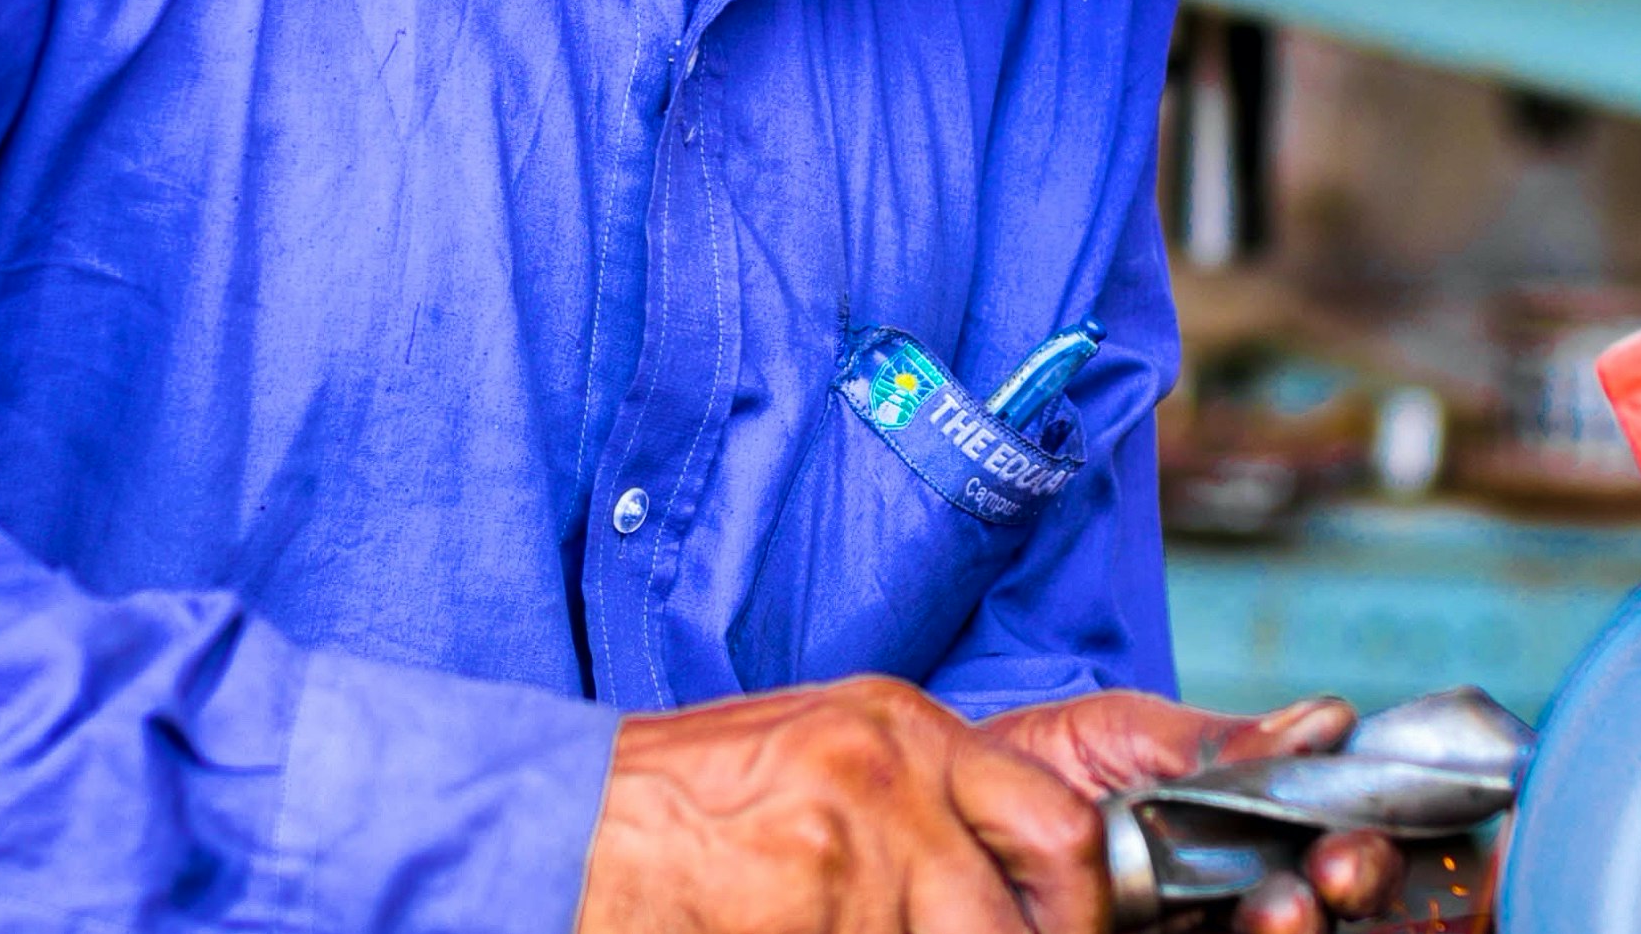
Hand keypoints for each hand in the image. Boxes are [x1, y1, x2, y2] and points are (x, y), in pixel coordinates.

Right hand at [580, 676, 1109, 933]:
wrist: (563, 821)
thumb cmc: (681, 802)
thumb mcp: (819, 759)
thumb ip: (919, 803)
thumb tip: (1006, 884)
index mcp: (903, 727)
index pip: (1058, 825)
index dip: (1077, 908)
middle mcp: (891, 774)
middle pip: (1019, 917)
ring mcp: (852, 848)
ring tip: (831, 929)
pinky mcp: (812, 909)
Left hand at [979, 692, 1404, 933]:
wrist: (938, 799)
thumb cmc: (1036, 762)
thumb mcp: (1125, 734)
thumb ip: (1220, 744)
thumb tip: (1328, 721)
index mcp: (1248, 834)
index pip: (1336, 848)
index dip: (1366, 851)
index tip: (1355, 839)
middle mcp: (1235, 897)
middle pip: (1328, 912)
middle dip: (1352, 891)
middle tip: (1337, 872)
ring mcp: (1192, 932)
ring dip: (1296, 929)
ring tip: (1282, 905)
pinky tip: (1232, 921)